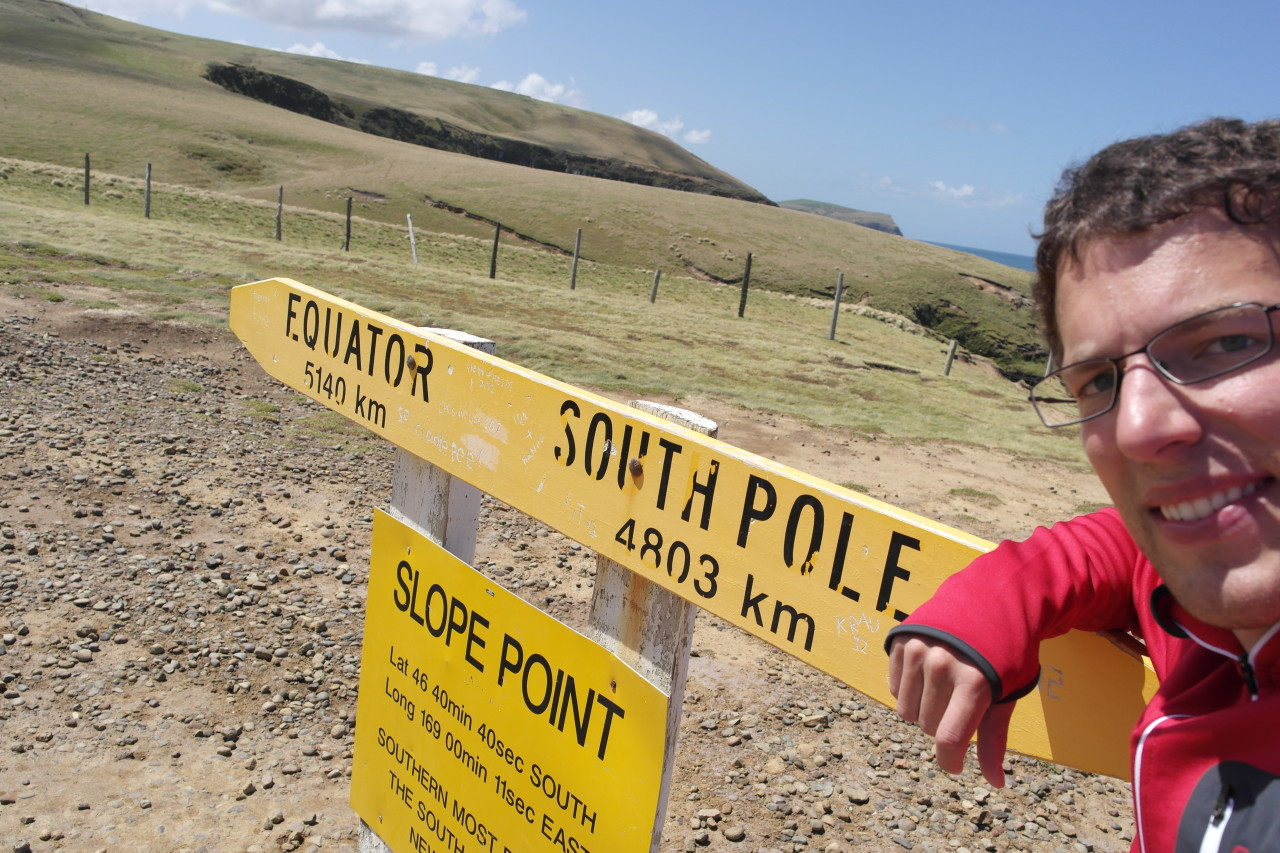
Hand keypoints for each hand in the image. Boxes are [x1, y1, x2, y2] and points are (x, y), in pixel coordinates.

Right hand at [888, 634, 1013, 787]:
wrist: (988, 598)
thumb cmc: (1004, 653)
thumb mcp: (1006, 693)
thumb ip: (995, 739)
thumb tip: (996, 782)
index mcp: (974, 682)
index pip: (949, 738)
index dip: (950, 760)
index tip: (954, 765)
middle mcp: (942, 665)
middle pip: (927, 726)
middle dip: (942, 725)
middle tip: (958, 706)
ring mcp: (918, 651)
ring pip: (906, 710)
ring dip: (923, 709)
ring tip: (943, 689)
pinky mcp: (901, 641)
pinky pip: (894, 688)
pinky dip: (909, 690)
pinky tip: (927, 674)